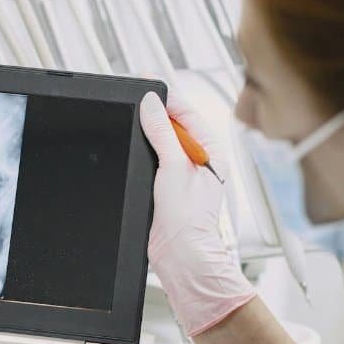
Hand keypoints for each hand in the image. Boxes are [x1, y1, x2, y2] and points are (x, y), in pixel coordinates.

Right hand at [139, 90, 256, 335]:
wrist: (181, 256)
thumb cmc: (190, 220)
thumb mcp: (174, 166)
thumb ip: (162, 132)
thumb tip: (151, 105)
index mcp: (209, 150)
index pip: (187, 112)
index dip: (166, 97)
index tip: (147, 87)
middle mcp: (197, 161)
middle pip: (172, 126)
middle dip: (153, 115)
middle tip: (135, 104)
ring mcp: (180, 175)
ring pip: (160, 144)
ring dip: (146, 137)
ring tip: (134, 128)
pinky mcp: (164, 189)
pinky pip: (151, 163)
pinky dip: (141, 155)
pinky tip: (134, 155)